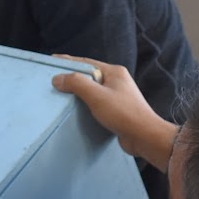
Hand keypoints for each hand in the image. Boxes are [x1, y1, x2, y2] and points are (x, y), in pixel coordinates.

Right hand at [51, 56, 174, 167]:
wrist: (145, 136)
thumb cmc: (123, 113)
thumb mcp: (97, 96)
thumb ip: (77, 84)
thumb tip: (58, 78)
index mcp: (114, 72)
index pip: (86, 62)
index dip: (68, 62)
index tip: (53, 61)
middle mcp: (117, 81)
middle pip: (89, 75)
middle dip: (72, 76)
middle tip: (54, 78)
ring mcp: (118, 96)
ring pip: (93, 90)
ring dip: (79, 92)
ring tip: (62, 94)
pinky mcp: (117, 111)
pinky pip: (97, 103)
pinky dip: (85, 104)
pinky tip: (77, 110)